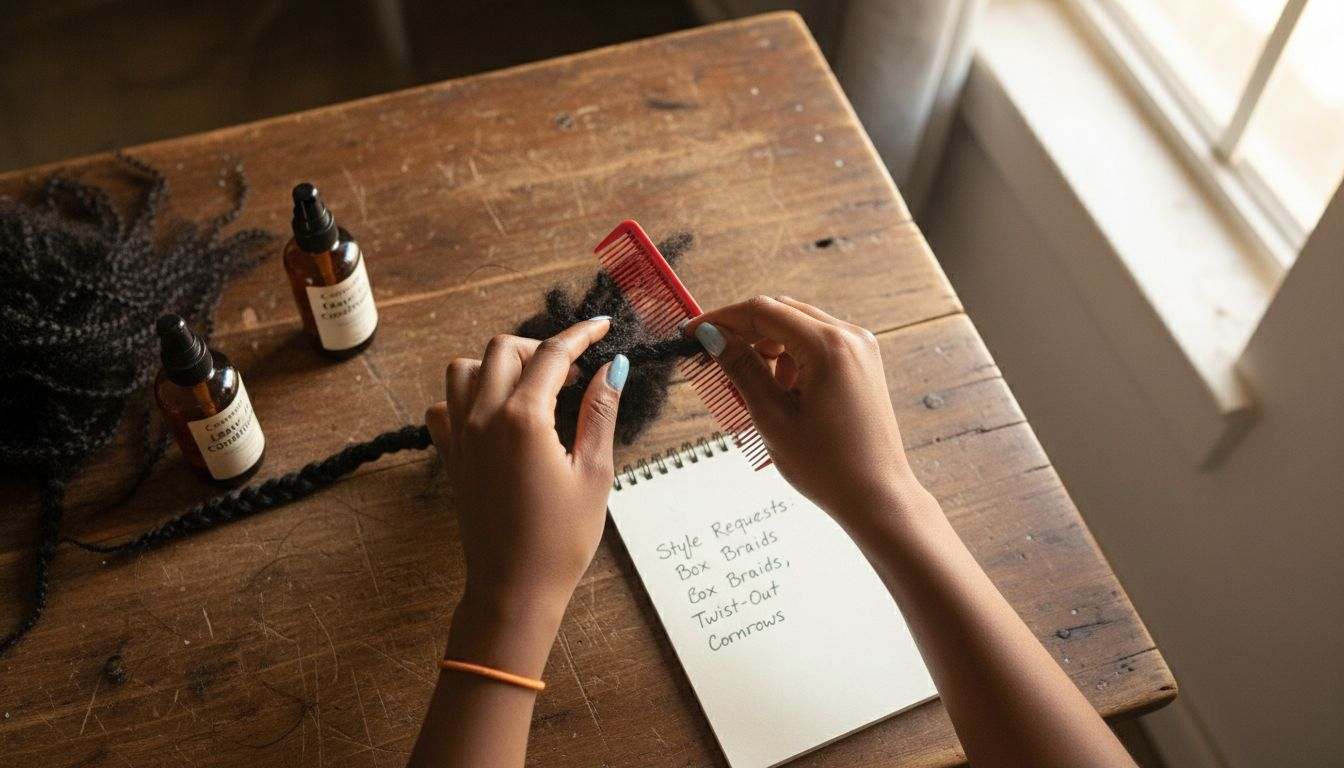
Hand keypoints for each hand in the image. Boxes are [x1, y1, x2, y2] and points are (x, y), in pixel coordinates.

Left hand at [424, 318, 627, 617]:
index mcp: (523, 419)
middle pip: (503, 349)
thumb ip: (600, 413)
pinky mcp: (451, 459)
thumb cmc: (560, 541)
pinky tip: (493, 415)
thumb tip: (612, 369)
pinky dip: (464, 398)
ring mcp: (460, 438)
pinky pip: (443, 408)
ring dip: (497, 365)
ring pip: (464, 369)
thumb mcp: (594, 473)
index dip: (581, 335)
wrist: (514, 589)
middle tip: (573, 370)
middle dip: (540, 348)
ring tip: (531, 386)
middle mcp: (483, 419)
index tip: (602, 327)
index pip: (553, 355)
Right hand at [686, 297, 926, 536]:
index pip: (763, 312)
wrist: (877, 497)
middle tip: (712, 358)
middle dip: (743, 333)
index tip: (693, 333)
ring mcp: (860, 349)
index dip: (722, 319)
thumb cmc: (829, 467)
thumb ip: (742, 369)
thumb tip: (712, 336)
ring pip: (798, 328)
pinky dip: (790, 360)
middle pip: (781, 313)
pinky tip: (781, 392)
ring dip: (767, 348)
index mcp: (829, 346)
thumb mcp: (773, 417)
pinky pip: (816, 345)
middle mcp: (850, 337)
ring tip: (753, 389)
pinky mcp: (862, 364)